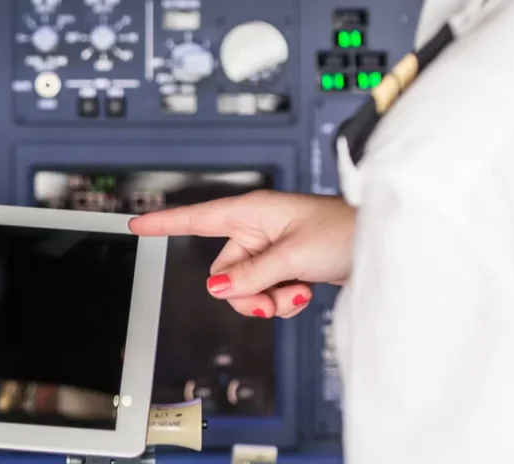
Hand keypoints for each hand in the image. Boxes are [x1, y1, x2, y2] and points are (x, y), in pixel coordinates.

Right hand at [129, 191, 354, 318]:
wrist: (377, 242)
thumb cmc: (342, 230)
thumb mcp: (292, 254)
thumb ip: (252, 274)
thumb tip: (219, 289)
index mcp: (250, 214)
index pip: (196, 218)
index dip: (164, 222)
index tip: (136, 223)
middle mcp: (255, 231)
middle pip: (223, 273)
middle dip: (246, 293)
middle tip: (274, 296)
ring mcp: (269, 251)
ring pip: (244, 288)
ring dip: (269, 298)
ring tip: (297, 291)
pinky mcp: (283, 267)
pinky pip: (265, 293)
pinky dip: (282, 299)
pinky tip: (304, 291)